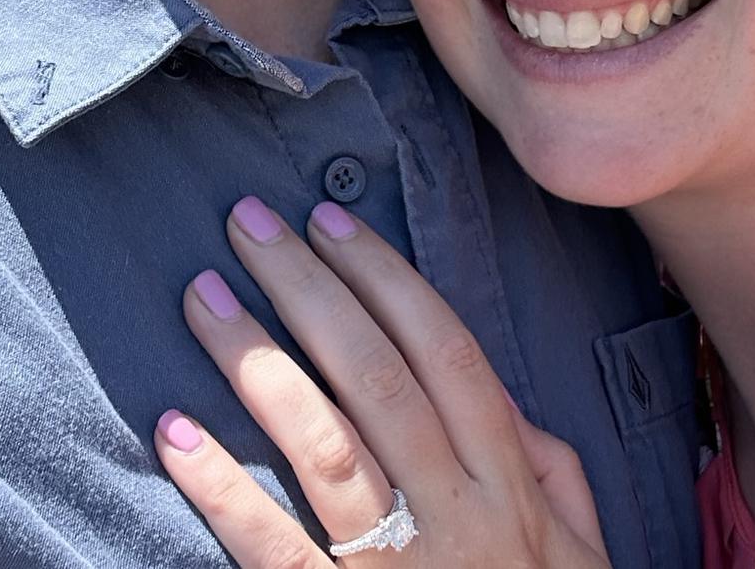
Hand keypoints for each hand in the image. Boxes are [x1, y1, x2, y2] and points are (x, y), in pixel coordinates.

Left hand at [155, 196, 610, 567]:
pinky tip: (174, 431)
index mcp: (509, 482)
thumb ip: (549, 465)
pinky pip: (277, 551)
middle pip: (376, 377)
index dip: (383, 277)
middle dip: (308, 290)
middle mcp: (458, 514)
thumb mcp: (581, 546)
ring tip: (203, 296)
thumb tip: (502, 398)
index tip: (327, 219)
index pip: (444, 350)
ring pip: (325, 446)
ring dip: (257, 363)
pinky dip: (223, 489)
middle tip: (247, 223)